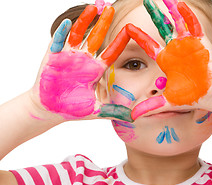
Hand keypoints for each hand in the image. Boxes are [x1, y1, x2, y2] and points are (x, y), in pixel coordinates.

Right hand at [32, 5, 131, 121]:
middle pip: (96, 38)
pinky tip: (69, 23)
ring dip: (84, 21)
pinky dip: (63, 32)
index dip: (119, 41)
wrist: (50, 109)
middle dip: (103, 23)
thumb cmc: (73, 109)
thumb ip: (113, 111)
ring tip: (93, 8)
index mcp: (95, 70)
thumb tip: (133, 117)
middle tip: (110, 8)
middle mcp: (84, 60)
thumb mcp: (96, 110)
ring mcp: (69, 56)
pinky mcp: (54, 56)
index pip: (110, 52)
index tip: (130, 29)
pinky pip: (59, 41)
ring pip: (78, 34)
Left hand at [105, 0, 211, 119]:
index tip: (126, 27)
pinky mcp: (200, 41)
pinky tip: (179, 3)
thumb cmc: (192, 96)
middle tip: (145, 0)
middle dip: (154, 14)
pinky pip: (193, 24)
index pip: (148, 45)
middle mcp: (175, 49)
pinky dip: (187, 14)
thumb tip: (131, 117)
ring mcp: (187, 43)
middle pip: (162, 28)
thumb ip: (149, 107)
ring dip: (169, 9)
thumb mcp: (167, 101)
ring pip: (177, 22)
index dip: (137, 36)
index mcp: (165, 60)